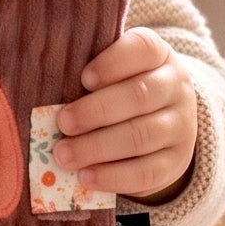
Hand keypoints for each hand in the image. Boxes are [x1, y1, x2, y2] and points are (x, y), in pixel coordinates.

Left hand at [52, 27, 197, 203]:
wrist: (163, 128)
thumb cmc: (119, 91)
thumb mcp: (112, 74)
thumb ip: (87, 76)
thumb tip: (43, 88)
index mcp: (158, 55)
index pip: (143, 49)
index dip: (113, 63)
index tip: (83, 79)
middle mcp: (175, 87)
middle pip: (139, 96)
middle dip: (96, 111)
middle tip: (63, 123)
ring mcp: (181, 126)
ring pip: (141, 136)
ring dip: (97, 147)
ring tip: (64, 155)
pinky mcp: (175, 162)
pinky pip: (147, 172)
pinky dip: (113, 176)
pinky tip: (86, 177)